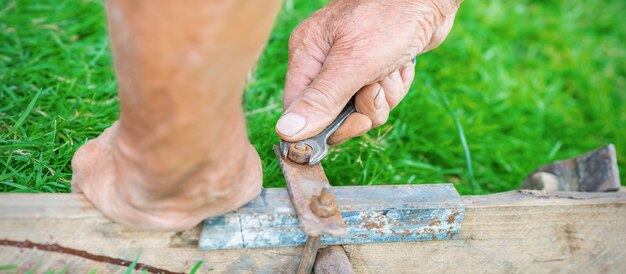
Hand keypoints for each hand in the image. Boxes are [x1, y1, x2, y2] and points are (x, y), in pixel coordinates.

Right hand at [276, 0, 460, 143]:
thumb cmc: (390, 19)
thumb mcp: (353, 63)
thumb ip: (321, 99)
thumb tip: (286, 132)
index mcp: (307, 54)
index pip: (298, 109)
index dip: (323, 126)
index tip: (349, 123)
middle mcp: (324, 61)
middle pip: (333, 114)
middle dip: (362, 108)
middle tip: (375, 90)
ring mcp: (350, 65)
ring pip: (361, 108)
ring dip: (384, 96)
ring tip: (391, 69)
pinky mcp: (374, 68)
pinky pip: (380, 97)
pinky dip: (395, 86)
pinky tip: (401, 66)